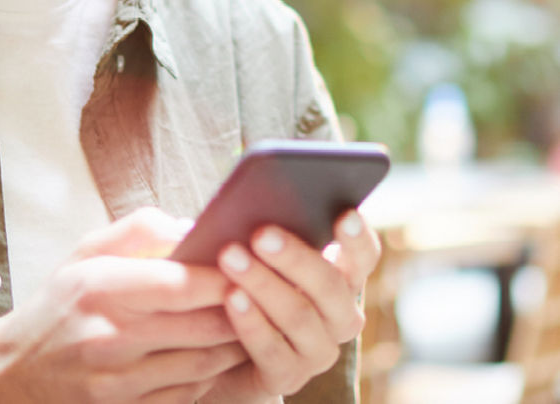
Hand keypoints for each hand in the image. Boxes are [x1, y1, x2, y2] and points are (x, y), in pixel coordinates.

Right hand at [0, 208, 248, 403]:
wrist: (17, 373)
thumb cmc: (59, 306)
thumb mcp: (82, 255)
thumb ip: (136, 231)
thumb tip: (191, 226)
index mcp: (98, 288)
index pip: (179, 284)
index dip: (223, 276)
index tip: (244, 265)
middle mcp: (109, 337)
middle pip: (204, 326)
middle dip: (240, 310)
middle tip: (259, 294)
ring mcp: (119, 381)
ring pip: (205, 364)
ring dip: (233, 344)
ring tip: (245, 322)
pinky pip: (190, 393)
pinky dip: (210, 374)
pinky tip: (213, 355)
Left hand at [200, 209, 380, 402]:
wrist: (219, 356)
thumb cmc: (238, 286)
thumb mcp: (253, 257)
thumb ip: (261, 236)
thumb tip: (246, 205)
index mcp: (339, 280)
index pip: (363, 257)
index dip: (357, 238)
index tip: (344, 213)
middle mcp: (338, 317)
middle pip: (331, 286)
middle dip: (295, 257)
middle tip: (260, 233)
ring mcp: (317, 351)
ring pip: (300, 316)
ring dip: (264, 283)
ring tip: (230, 257)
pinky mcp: (287, 378)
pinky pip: (273, 351)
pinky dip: (251, 322)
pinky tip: (230, 298)